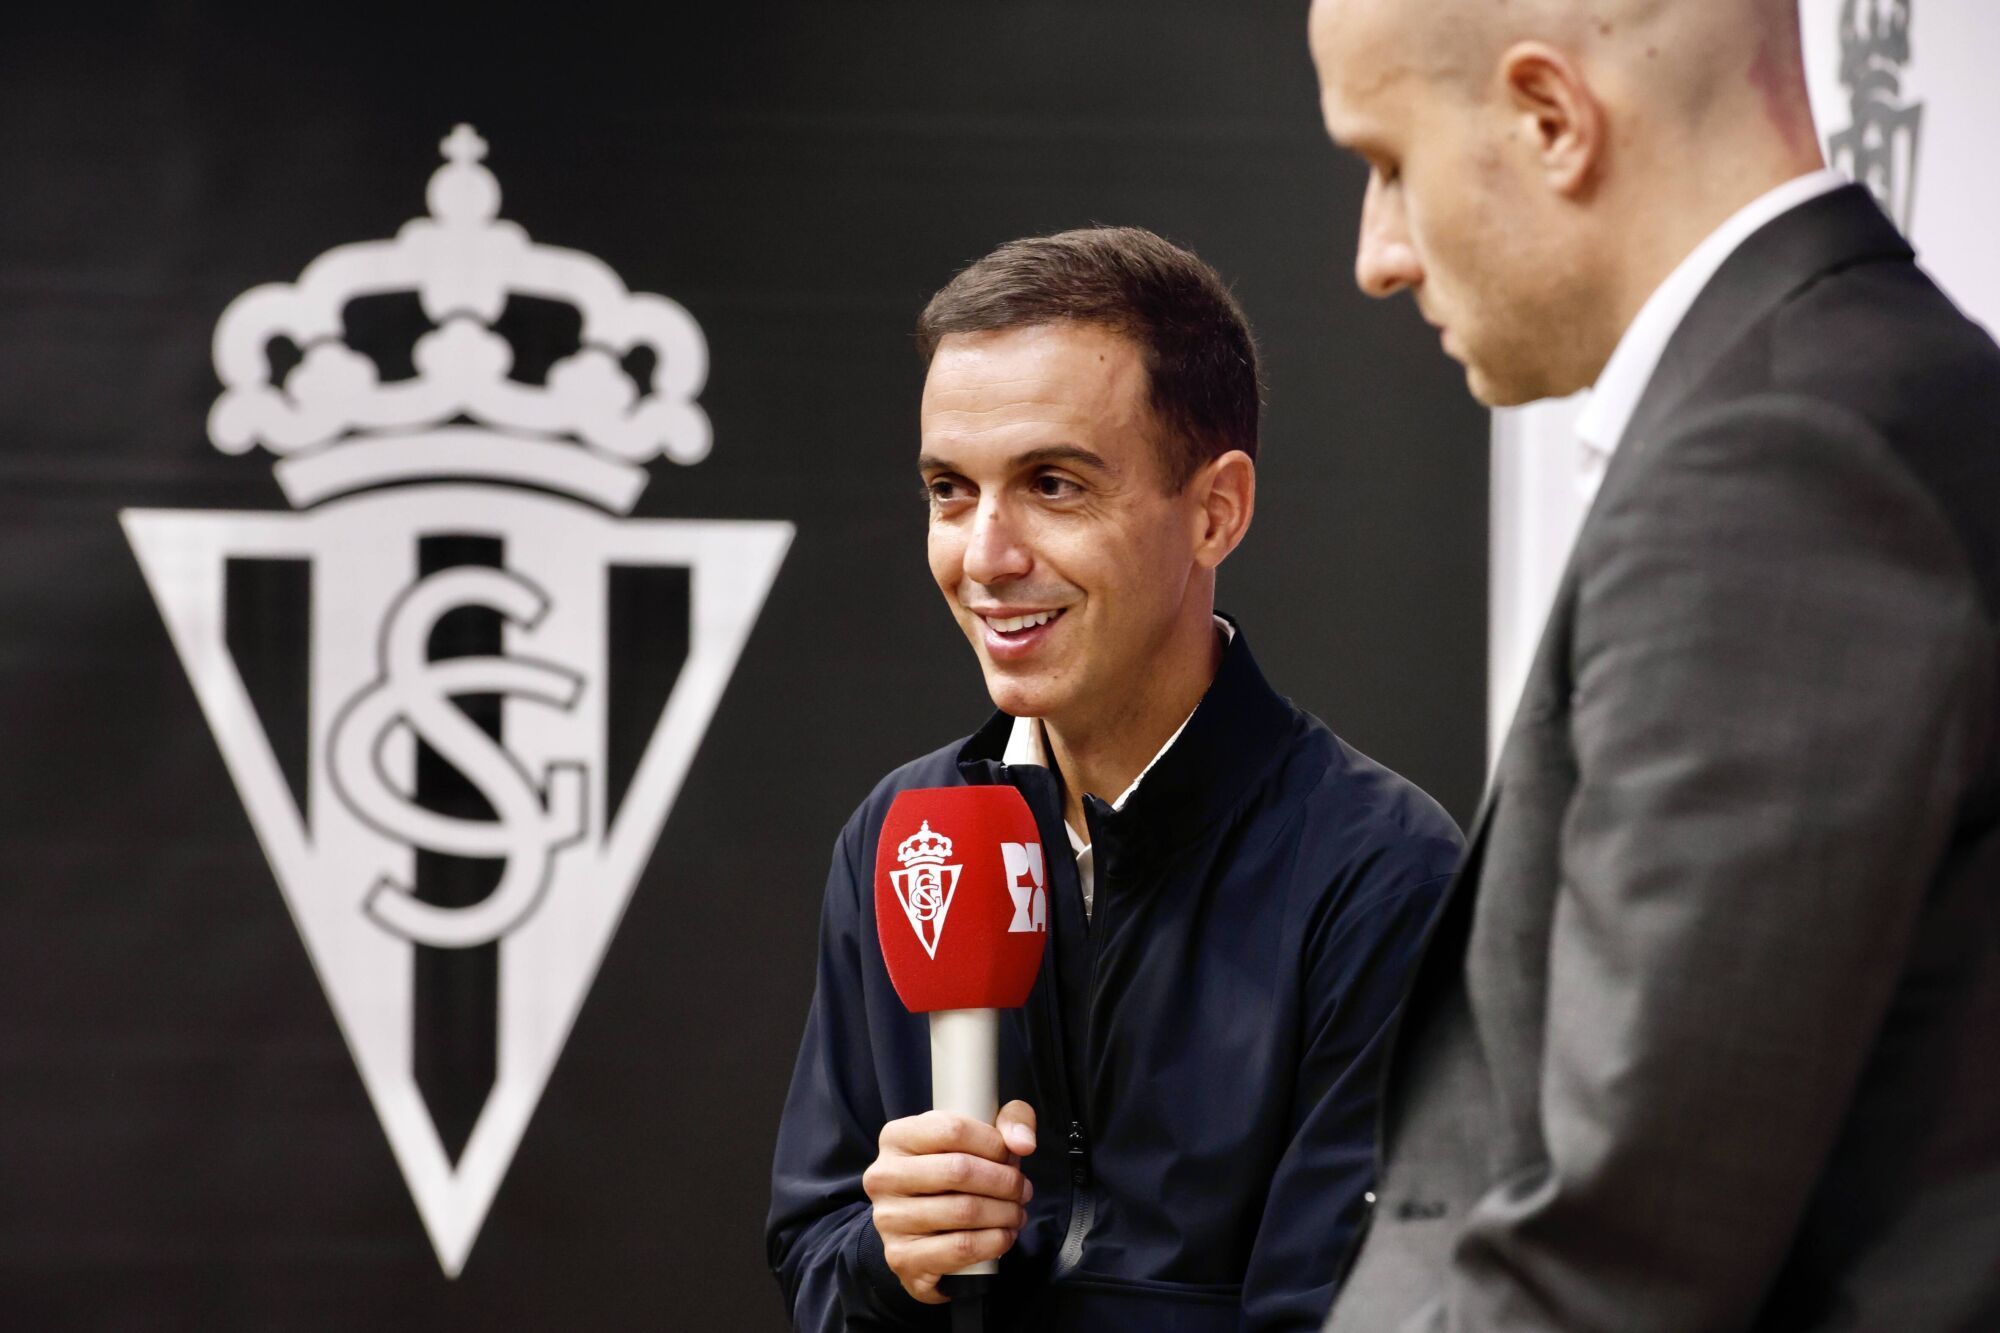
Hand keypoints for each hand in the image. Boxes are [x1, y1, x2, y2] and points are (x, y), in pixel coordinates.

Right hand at [862, 1100, 1037, 1303]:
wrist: (920, 1233)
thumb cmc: (952, 1176)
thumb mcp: (979, 1135)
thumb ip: (1011, 1120)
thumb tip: (1023, 1143)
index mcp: (896, 1137)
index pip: (953, 1129)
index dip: (994, 1143)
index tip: (1011, 1156)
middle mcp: (884, 1176)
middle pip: (959, 1170)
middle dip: (1005, 1181)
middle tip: (1022, 1190)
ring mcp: (889, 1219)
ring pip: (964, 1211)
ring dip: (1005, 1213)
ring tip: (1016, 1213)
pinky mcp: (902, 1257)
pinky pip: (961, 1248)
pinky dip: (994, 1242)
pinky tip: (1004, 1236)